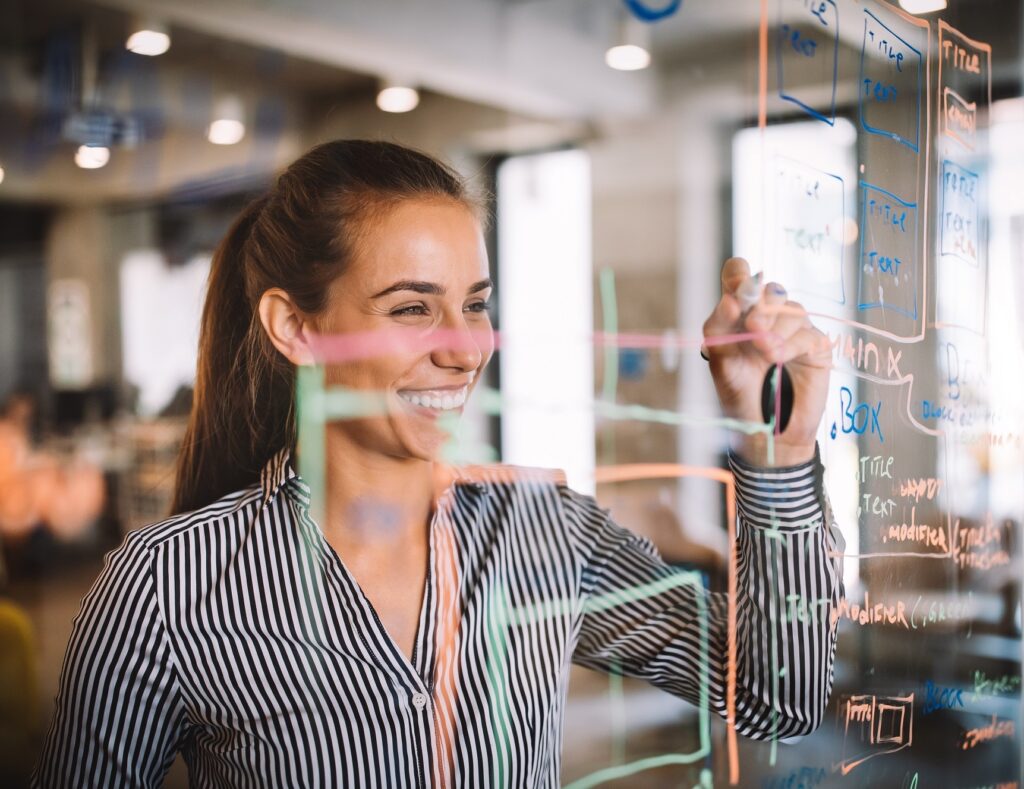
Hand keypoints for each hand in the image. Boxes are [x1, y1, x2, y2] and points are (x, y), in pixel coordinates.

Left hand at [702, 257, 831, 466]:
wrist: (766, 431)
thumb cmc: (739, 395)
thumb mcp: (720, 363)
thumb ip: (718, 330)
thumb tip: (729, 301)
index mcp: (740, 315)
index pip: (740, 276)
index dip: (738, 273)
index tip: (737, 285)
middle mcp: (768, 317)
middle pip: (770, 289)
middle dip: (761, 305)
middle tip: (752, 327)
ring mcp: (794, 330)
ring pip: (791, 309)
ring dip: (776, 328)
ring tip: (765, 353)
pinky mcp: (815, 346)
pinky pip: (807, 333)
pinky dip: (790, 344)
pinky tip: (779, 359)